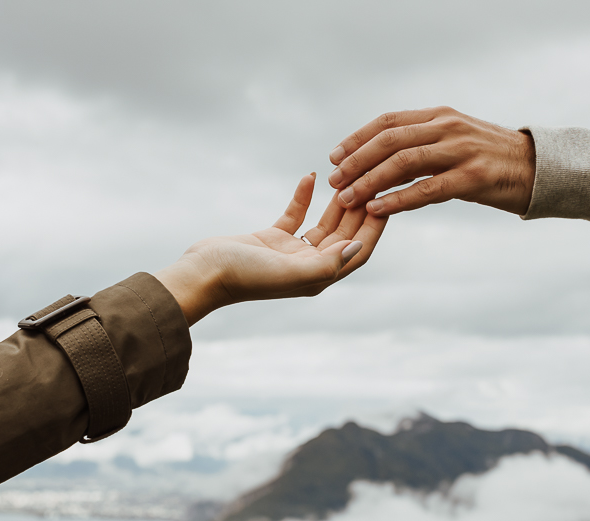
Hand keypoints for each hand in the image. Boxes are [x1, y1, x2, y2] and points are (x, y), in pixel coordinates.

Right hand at [154, 174, 387, 324]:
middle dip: (360, 209)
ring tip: (347, 175)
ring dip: (336, 201)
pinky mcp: (272, 238)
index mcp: (318, 277)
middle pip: (345, 234)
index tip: (386, 199)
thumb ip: (326, 264)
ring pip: (324, 223)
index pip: (357, 250)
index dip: (374, 227)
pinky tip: (309, 176)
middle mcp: (309, 266)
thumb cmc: (244, 277)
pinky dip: (303, 197)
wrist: (203, 273)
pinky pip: (296, 215)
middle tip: (371, 179)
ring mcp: (291, 251)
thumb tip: (358, 247)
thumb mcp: (290, 272)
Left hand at [327, 106, 535, 216]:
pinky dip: (397, 200)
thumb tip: (381, 161)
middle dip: (356, 161)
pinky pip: (426, 189)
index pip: (388, 122)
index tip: (334, 157)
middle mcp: (448, 127)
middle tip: (334, 180)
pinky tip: (377, 210)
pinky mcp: (473, 177)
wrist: (540, 169)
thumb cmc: (491, 161)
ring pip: (403, 162)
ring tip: (348, 198)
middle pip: (390, 140)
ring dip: (370, 181)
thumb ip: (422, 146)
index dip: (357, 139)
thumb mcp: (455, 142)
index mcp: (441, 116)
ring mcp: (461, 151)